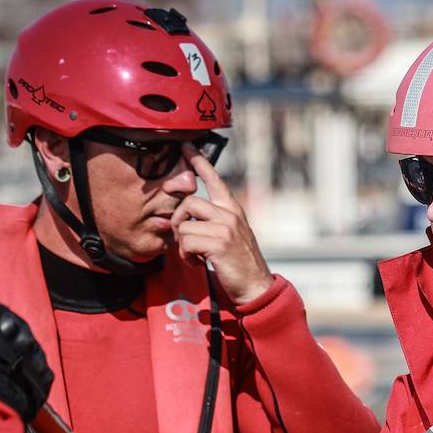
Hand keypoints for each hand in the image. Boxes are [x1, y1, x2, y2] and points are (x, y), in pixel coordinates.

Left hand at [171, 146, 273, 304]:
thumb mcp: (231, 235)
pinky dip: (186, 256)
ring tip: (195, 255)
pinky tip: (198, 262)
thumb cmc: (239, 263)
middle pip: (188, 202)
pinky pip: (186, 242)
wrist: (255, 286)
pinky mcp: (218, 244)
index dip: (199, 162)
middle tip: (181, 237)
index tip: (187, 147)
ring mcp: (225, 228)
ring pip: (184, 225)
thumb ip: (215, 221)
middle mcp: (230, 214)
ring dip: (183, 244)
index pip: (214, 179)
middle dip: (177, 220)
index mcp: (233, 209)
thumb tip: (188, 215)